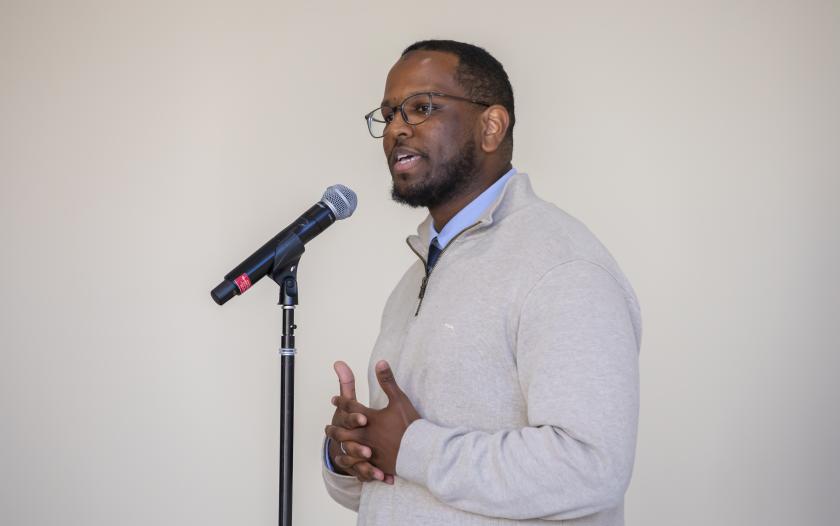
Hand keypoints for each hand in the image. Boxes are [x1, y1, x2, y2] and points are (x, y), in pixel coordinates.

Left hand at [326, 360, 419, 474]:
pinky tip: (348, 463)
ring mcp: (369, 451)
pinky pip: (359, 464)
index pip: (350, 408)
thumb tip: (380, 362)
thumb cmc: (409, 424)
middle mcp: (365, 435)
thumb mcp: (398, 399)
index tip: (334, 400)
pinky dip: (352, 463)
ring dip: (340, 446)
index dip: (342, 402)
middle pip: (343, 431)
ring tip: (335, 445)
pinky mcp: (376, 463)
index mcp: (368, 418)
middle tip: (327, 427)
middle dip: (334, 428)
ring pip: (348, 449)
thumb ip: (387, 381)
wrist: (420, 451)